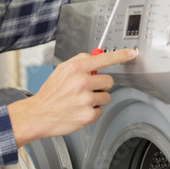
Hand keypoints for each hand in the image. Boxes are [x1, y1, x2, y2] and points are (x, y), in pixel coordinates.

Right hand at [7, 49, 136, 147]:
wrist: (38, 114)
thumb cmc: (50, 94)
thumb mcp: (61, 70)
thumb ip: (79, 61)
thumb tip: (95, 57)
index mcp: (75, 68)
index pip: (103, 58)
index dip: (121, 55)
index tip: (131, 53)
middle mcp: (81, 82)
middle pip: (108, 81)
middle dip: (101, 85)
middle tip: (87, 89)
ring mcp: (85, 99)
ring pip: (106, 97)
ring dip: (97, 100)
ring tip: (81, 101)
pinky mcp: (88, 115)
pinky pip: (100, 111)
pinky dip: (91, 112)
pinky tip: (79, 110)